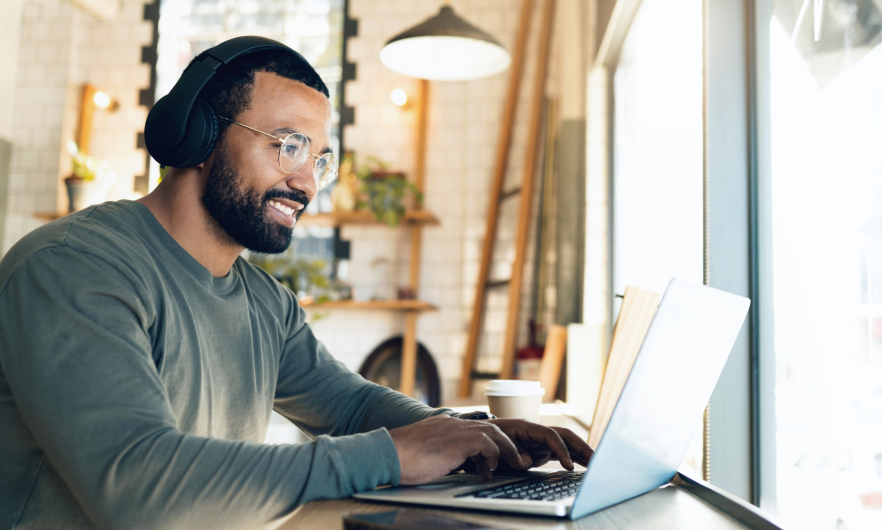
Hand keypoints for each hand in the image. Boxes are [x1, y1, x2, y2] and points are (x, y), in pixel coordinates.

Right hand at [388, 415, 530, 484]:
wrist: (386, 453)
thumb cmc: (399, 459)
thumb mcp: (423, 454)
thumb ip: (438, 454)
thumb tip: (447, 465)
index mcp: (444, 426)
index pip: (475, 429)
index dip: (490, 443)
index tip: (494, 460)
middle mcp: (452, 424)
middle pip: (491, 426)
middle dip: (507, 443)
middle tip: (517, 459)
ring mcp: (454, 430)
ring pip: (493, 432)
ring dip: (507, 449)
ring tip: (515, 464)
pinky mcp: (456, 441)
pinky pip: (486, 442)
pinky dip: (494, 455)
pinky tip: (489, 470)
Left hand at [485, 419, 593, 470]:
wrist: (482, 437)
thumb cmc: (488, 440)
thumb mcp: (498, 446)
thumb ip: (514, 454)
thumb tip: (527, 461)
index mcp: (527, 427)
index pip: (551, 435)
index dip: (561, 450)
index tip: (568, 466)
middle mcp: (537, 431)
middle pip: (565, 435)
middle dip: (581, 446)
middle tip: (596, 460)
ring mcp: (540, 440)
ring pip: (566, 443)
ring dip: (581, 451)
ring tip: (597, 464)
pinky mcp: (541, 449)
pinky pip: (561, 451)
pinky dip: (573, 457)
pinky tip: (585, 464)